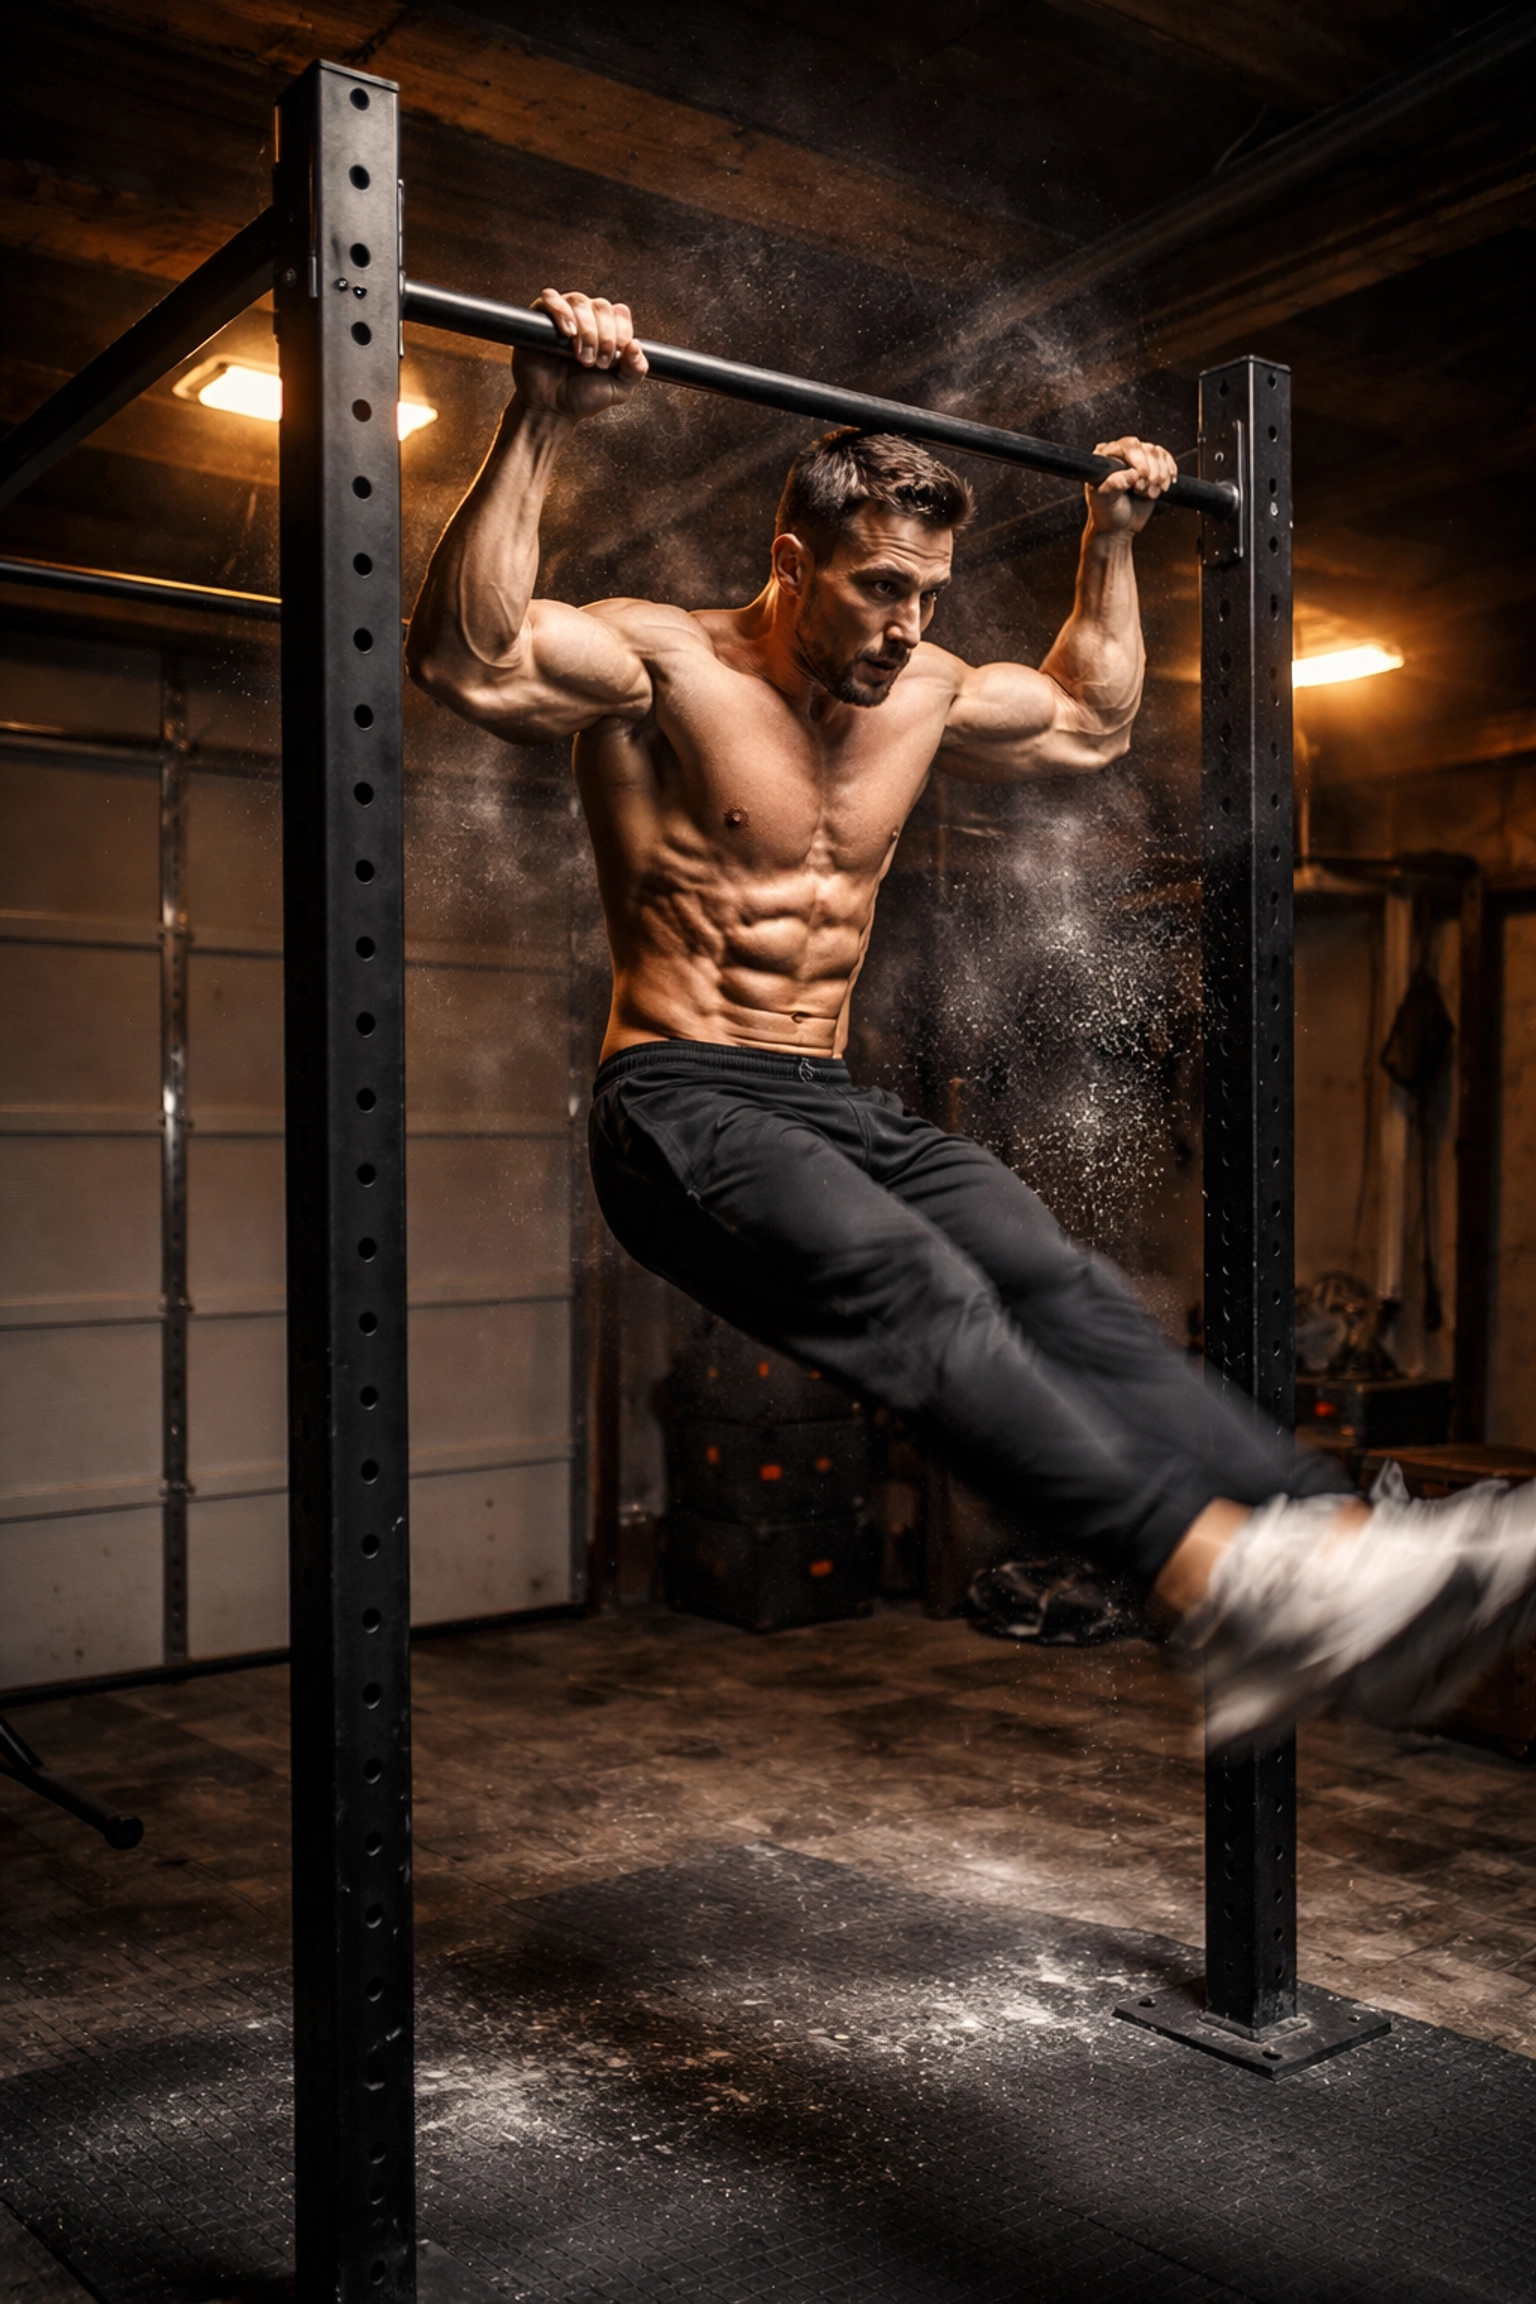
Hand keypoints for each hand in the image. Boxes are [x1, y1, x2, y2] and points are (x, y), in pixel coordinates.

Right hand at [514, 290, 648, 418]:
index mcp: (607, 331)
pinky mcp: (541, 317)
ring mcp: (564, 316)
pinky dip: (561, 311)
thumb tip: (637, 344)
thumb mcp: (619, 389)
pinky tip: (567, 333)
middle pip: (601, 306)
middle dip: (603, 337)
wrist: (551, 409)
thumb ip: (636, 369)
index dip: (620, 333)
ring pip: (579, 301)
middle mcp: (587, 319)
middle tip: (595, 363)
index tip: (613, 359)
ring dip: (585, 329)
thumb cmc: (582, 398)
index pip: (620, 313)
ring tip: (581, 357)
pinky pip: (550, 298)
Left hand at [1084, 436, 1178, 534]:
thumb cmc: (1106, 513)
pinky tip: (1163, 484)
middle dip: (1152, 472)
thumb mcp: (1102, 500)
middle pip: (1148, 449)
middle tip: (1144, 488)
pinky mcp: (1152, 467)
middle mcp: (1123, 455)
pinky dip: (1169, 472)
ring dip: (1160, 477)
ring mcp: (1139, 460)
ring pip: (1159, 455)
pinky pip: (1166, 459)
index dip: (1139, 460)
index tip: (1140, 478)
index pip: (1128, 446)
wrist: (1118, 528)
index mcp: (1106, 457)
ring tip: (1148, 493)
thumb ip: (1112, 485)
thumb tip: (1128, 476)